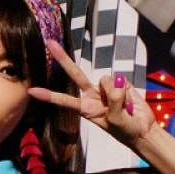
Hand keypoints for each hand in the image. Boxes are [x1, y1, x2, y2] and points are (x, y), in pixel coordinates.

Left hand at [27, 40, 154, 148]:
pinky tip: (130, 100)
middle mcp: (92, 95)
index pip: (64, 100)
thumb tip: (116, 81)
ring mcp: (106, 88)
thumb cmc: (125, 130)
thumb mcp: (116, 121)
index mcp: (86, 108)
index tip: (31, 91)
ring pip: (105, 79)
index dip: (49, 96)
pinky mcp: (120, 83)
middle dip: (63, 58)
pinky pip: (120, 79)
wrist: (143, 130)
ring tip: (124, 107)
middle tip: (49, 43)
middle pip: (75, 74)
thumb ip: (114, 101)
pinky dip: (126, 89)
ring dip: (116, 92)